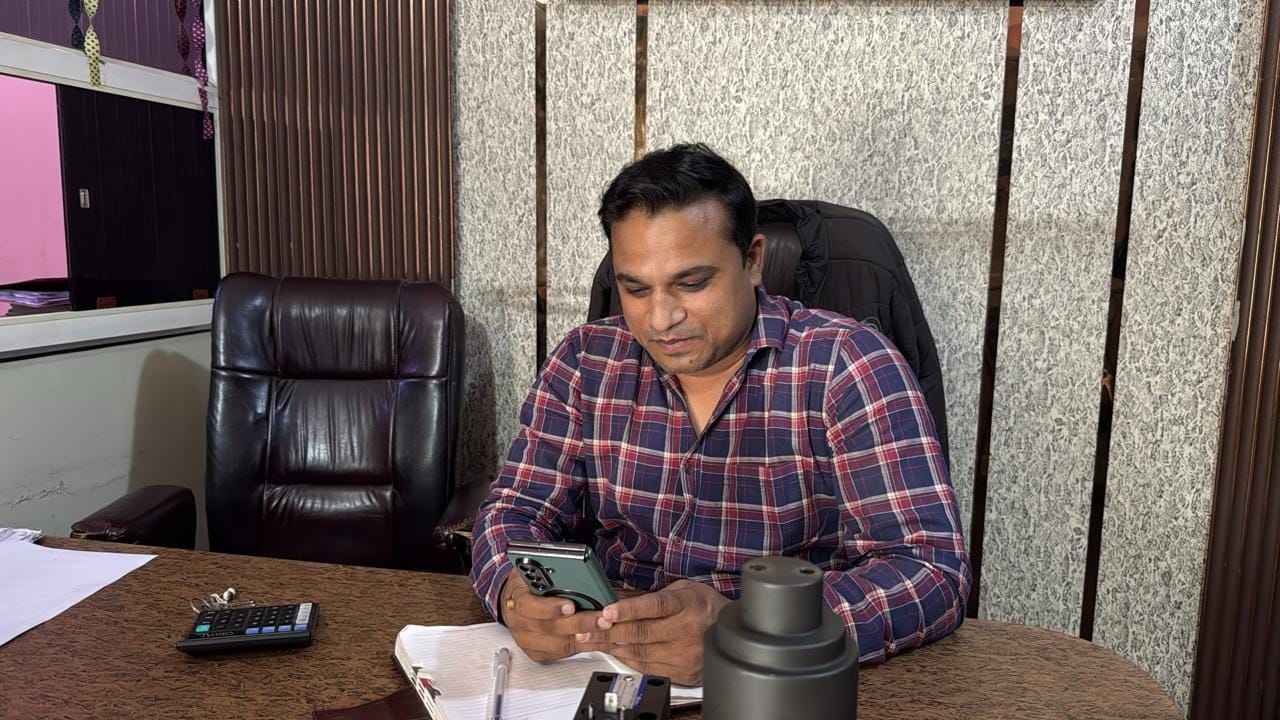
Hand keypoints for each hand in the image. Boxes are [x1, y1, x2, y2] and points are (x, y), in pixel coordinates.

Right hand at [497, 569, 601, 662]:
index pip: (528, 606)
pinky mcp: (538, 653)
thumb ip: (550, 571)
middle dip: (578, 623)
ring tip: (606, 626)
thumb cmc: (529, 581)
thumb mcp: (535, 568)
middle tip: (601, 618)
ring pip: (559, 644)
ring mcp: (527, 640)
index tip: (571, 605)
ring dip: (586, 636)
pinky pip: (563, 654)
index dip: (550, 608)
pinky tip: (600, 638)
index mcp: (515, 598)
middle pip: (549, 628)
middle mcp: (518, 622)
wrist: (517, 600)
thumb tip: (577, 568)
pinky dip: (584, 645)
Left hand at [569, 579, 729, 684]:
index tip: (607, 611)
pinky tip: (614, 651)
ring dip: (612, 646)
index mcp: (687, 604)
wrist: (731, 632)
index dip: (629, 609)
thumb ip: (654, 597)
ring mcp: (685, 655)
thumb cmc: (704, 607)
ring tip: (591, 639)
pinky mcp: (682, 673)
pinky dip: (627, 658)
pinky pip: (647, 667)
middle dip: (608, 631)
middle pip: (640, 633)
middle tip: (586, 628)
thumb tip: (618, 600)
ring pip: (640, 652)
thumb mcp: (683, 590)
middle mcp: (686, 631)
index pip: (654, 606)